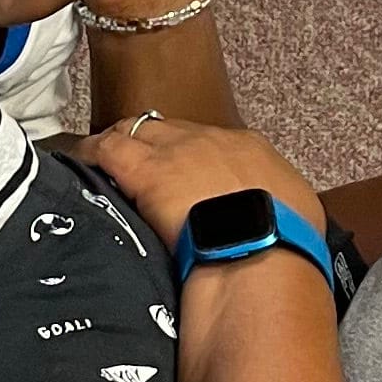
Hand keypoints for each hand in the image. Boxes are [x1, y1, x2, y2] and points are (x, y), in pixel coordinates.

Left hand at [70, 116, 323, 251]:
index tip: (183, 172)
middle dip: (154, 144)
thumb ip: (278, 209)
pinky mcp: (146, 170)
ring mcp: (177, 151)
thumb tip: (277, 220)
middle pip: (171, 131)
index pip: (211, 142)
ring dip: (121, 143)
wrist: (262, 251)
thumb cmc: (285, 245)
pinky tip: (84, 161)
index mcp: (251, 150)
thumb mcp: (297, 219)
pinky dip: (94, 152)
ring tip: (104, 156)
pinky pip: (109, 148)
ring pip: (137, 131)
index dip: (191, 155)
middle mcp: (213, 140)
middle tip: (140, 164)